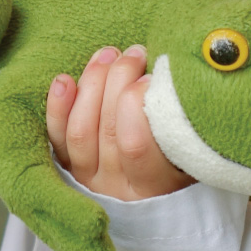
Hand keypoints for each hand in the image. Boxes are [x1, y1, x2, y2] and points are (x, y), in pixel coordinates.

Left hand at [46, 44, 194, 200]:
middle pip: (107, 129)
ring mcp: (88, 180)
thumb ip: (179, 119)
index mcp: (155, 187)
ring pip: (80, 130)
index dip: (137, 102)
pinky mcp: (68, 169)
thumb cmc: (183, 160)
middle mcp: (117, 188)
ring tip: (109, 55)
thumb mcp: (193, 148)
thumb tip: (165, 72)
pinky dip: (57, 107)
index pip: (134, 144)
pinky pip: (57, 138)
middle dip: (118, 79)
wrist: (157, 196)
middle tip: (135, 54)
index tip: (152, 76)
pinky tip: (64, 80)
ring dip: (92, 84)